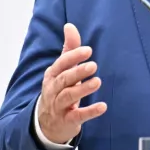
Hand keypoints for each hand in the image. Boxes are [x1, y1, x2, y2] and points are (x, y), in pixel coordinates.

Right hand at [37, 23, 106, 143]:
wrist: (46, 124)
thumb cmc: (58, 91)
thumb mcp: (61, 71)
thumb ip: (68, 49)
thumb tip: (70, 25)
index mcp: (52, 76)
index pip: (61, 64)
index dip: (73, 57)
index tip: (88, 50)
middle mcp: (53, 90)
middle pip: (64, 79)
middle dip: (78, 72)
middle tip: (94, 65)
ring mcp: (59, 106)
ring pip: (69, 96)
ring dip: (83, 89)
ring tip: (97, 81)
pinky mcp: (67, 120)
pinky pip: (78, 116)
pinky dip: (90, 112)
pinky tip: (103, 107)